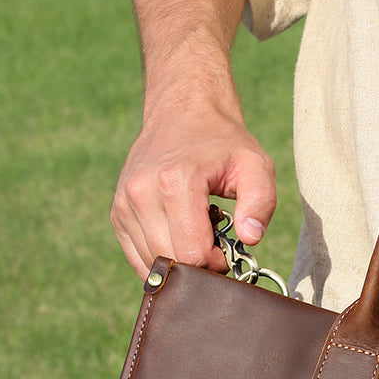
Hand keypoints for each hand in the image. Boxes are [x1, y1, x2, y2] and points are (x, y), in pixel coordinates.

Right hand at [111, 103, 276, 277]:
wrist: (184, 114)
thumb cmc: (224, 144)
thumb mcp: (256, 167)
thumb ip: (260, 202)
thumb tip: (250, 238)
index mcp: (175, 181)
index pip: (192, 254)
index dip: (216, 263)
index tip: (227, 246)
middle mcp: (141, 191)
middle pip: (172, 262)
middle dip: (199, 264)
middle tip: (214, 242)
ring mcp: (124, 202)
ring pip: (153, 264)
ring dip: (179, 261)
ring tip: (196, 233)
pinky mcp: (117, 211)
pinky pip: (137, 258)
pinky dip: (161, 259)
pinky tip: (178, 238)